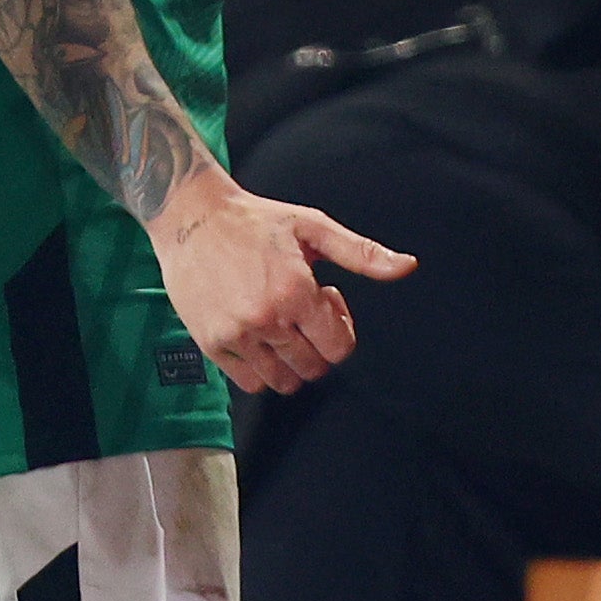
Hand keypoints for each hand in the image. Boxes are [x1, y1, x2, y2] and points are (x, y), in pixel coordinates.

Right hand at [149, 171, 414, 394]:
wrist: (192, 218)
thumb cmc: (256, 220)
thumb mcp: (314, 227)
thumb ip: (362, 253)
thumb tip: (408, 266)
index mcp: (296, 291)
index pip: (339, 348)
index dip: (340, 328)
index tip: (325, 301)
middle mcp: (266, 319)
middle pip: (313, 368)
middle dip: (318, 346)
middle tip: (302, 312)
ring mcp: (236, 335)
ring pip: (282, 382)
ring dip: (291, 361)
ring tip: (281, 324)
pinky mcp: (211, 344)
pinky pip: (249, 382)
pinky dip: (262, 370)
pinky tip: (259, 336)